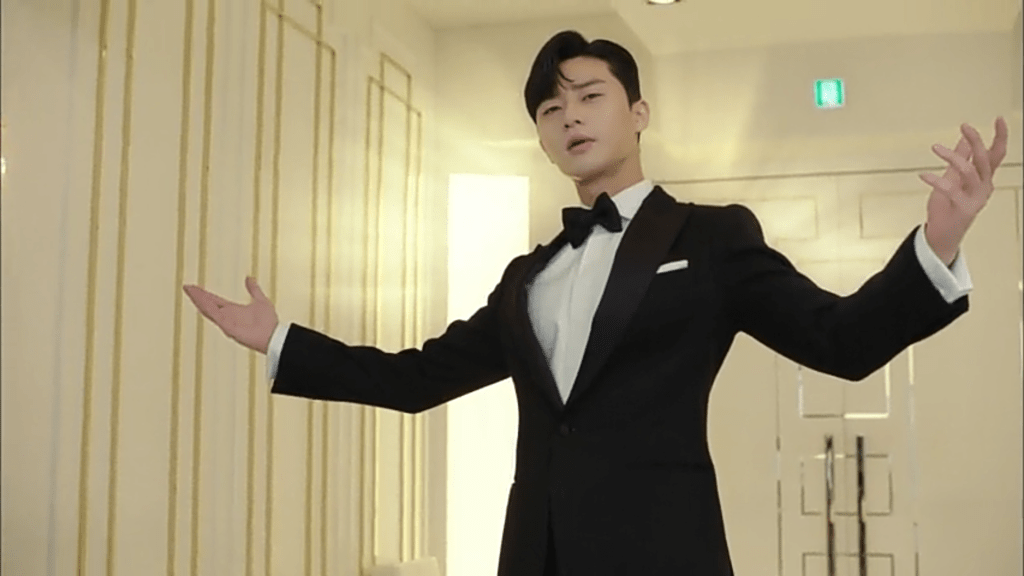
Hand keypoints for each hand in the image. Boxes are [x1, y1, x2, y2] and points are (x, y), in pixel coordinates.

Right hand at [182, 276, 278, 353]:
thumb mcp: (261, 300)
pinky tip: (201, 302)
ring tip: (190, 291)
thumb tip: (249, 278)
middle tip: (187, 286)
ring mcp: (227, 323)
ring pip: (209, 310)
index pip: (214, 301)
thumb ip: (254, 289)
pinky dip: (208, 309)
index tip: (193, 287)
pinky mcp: (229, 328)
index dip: (204, 294)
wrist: (275, 336)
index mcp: (233, 310)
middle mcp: (228, 316)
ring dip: (200, 301)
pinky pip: (216, 317)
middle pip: (208, 304)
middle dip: (197, 296)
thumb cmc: (269, 323)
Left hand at [919, 117, 1008, 264]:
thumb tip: (964, 139)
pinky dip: (936, 181)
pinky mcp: (964, 209)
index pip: (996, 154)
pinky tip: (923, 174)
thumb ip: (961, 159)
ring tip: (935, 147)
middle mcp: (984, 187)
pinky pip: (951, 191)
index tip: (999, 119)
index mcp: (984, 178)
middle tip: (965, 126)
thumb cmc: (948, 207)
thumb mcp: (954, 178)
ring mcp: (976, 198)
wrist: (943, 235)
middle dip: (976, 141)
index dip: (1000, 137)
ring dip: (952, 157)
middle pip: (984, 159)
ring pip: (970, 172)